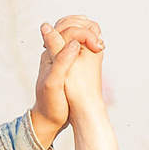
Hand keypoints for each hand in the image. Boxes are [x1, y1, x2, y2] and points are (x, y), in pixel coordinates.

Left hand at [29, 14, 104, 148]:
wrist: (48, 121)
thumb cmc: (50, 105)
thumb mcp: (53, 84)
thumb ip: (61, 62)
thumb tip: (73, 43)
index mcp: (49, 54)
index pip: (66, 30)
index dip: (83, 33)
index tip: (97, 45)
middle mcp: (54, 53)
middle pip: (70, 28)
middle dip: (87, 31)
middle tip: (100, 43)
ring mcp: (62, 58)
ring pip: (75, 37)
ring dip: (88, 36)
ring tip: (100, 45)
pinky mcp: (69, 66)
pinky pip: (79, 48)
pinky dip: (88, 46)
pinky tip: (97, 52)